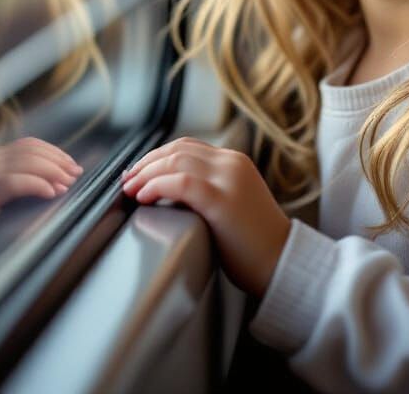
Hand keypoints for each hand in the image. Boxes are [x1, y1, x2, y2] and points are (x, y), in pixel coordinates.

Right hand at [0, 137, 82, 248]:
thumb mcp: (8, 190)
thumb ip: (28, 176)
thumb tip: (65, 173)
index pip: (30, 144)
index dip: (55, 152)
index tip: (73, 164)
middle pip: (32, 152)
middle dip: (58, 162)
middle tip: (75, 175)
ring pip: (27, 163)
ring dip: (52, 172)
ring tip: (66, 185)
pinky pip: (15, 182)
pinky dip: (37, 185)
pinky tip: (51, 193)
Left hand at [121, 137, 290, 299]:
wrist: (281, 262)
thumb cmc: (254, 243)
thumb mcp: (232, 203)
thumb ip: (209, 190)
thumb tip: (169, 193)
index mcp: (234, 162)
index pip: (187, 146)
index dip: (157, 156)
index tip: (138, 172)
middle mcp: (232, 164)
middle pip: (178, 150)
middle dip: (146, 163)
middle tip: (127, 180)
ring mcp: (228, 179)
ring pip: (176, 161)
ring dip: (146, 173)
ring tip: (130, 188)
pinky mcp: (222, 200)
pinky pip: (182, 183)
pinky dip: (157, 186)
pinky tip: (144, 197)